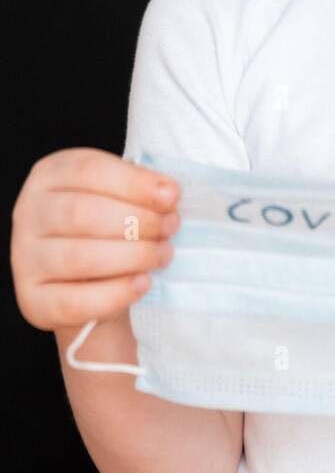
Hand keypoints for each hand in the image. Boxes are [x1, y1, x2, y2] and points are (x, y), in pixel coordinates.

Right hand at [10, 148, 179, 330]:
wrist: (91, 280)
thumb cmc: (108, 226)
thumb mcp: (119, 194)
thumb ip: (140, 190)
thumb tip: (168, 194)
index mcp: (50, 175)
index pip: (88, 170)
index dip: (134, 183)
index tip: (171, 196)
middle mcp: (29, 212)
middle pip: (83, 213)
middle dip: (138, 221)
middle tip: (170, 227)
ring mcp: (26, 258)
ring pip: (80, 258)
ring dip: (133, 256)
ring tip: (163, 254)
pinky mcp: (33, 300)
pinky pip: (74, 302)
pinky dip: (116, 294)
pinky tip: (142, 284)